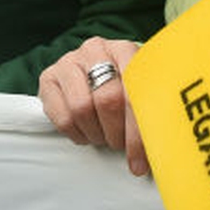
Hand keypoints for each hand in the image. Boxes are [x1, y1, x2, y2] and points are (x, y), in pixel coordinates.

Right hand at [39, 37, 146, 175]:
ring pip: (82, 109)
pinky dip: (78, 134)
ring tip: (104, 135)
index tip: (141, 160)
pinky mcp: (48, 78)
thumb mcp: (140, 90)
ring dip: (96, 134)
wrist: (93, 72)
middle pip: (108, 100)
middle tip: (121, 144)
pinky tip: (87, 131)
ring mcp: (69, 62)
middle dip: (117, 133)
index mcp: (124, 49)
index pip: (134, 91)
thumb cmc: (122, 86)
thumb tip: (161, 149)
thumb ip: (151, 112)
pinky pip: (62, 118)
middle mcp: (95, 50)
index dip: (138, 132)